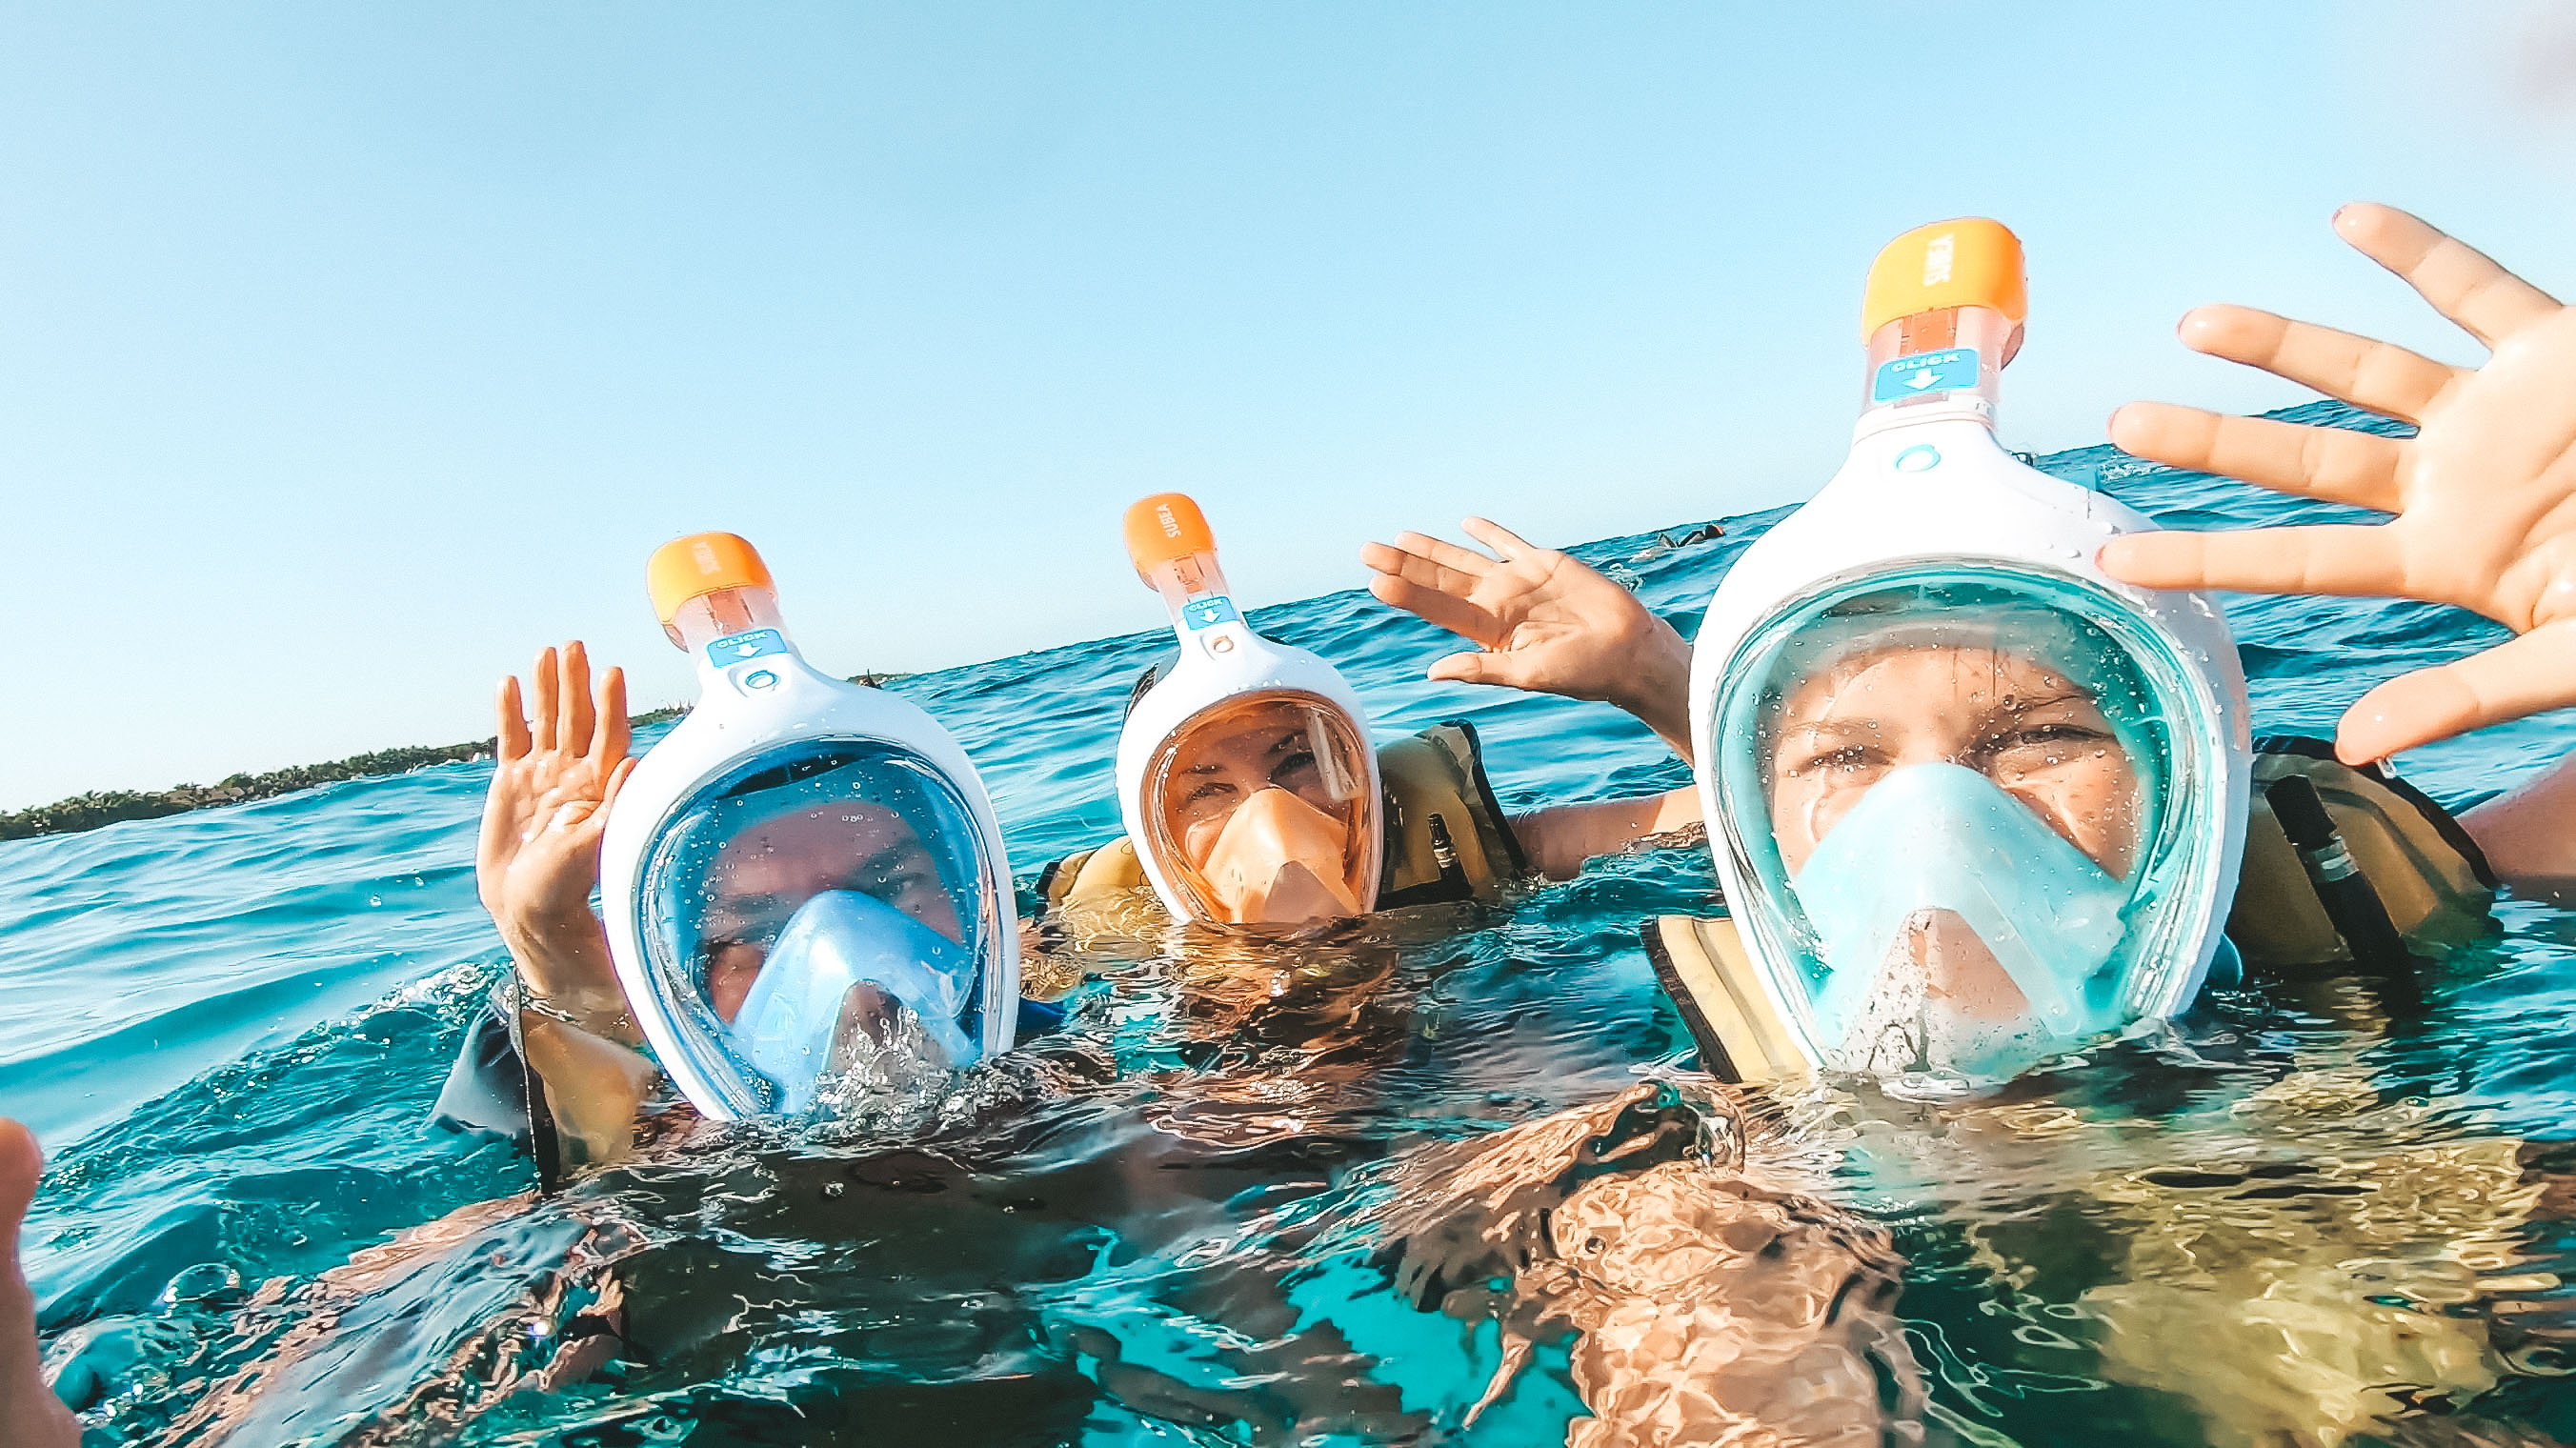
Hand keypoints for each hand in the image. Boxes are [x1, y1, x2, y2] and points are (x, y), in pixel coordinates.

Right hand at [476, 642, 636, 1030]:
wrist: (527, 908)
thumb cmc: (565, 886)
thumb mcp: (593, 846)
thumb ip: (613, 806)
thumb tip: (635, 764)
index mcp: (599, 787)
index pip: (608, 735)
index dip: (610, 704)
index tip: (611, 672)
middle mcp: (574, 774)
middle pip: (576, 718)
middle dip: (575, 683)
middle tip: (575, 646)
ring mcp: (543, 775)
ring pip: (544, 721)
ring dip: (545, 689)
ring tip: (545, 653)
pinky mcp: (511, 782)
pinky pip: (511, 739)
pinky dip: (509, 712)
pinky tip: (508, 683)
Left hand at [1362, 518, 1694, 760]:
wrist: (1629, 652)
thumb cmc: (1582, 672)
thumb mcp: (1527, 674)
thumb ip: (1481, 669)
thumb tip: (1433, 672)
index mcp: (1489, 631)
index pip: (1437, 609)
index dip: (1406, 594)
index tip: (1374, 581)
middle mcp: (1497, 604)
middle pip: (1441, 580)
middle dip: (1405, 564)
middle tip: (1366, 549)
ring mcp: (1519, 582)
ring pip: (1466, 559)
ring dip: (1433, 548)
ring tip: (1399, 537)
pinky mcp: (1546, 564)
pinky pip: (1512, 544)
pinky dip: (1491, 533)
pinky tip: (1467, 523)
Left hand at [2099, 204, 2575, 762]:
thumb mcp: (2562, 662)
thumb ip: (2462, 698)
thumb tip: (2356, 745)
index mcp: (2443, 559)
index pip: (2296, 561)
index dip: (2204, 561)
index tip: (2113, 561)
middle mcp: (2451, 482)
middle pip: (2304, 460)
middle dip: (2213, 442)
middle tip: (2117, 424)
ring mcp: (2497, 415)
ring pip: (2367, 373)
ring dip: (2282, 346)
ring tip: (2192, 324)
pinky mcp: (2554, 351)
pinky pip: (2478, 290)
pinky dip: (2418, 253)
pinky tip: (2350, 218)